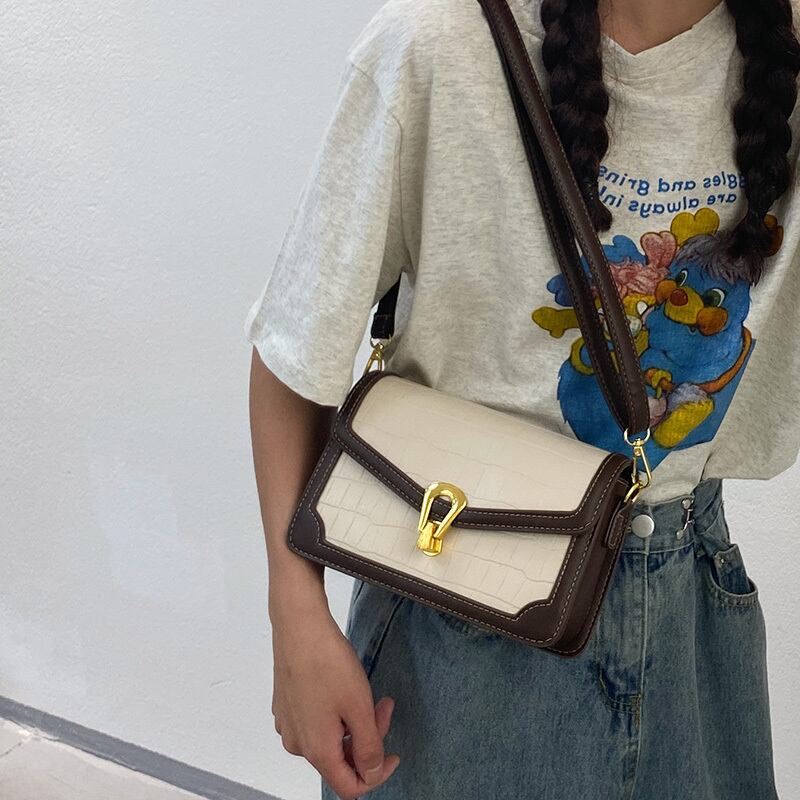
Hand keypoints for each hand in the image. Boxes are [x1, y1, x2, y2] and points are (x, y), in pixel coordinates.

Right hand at [271, 591, 399, 798]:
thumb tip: (371, 773)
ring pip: (330, 739)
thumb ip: (369, 747)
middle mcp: (298, 744)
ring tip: (367, 693)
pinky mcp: (286, 705)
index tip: (394, 753)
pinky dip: (337, 713)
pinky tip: (344, 687)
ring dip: (354, 723)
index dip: (376, 775)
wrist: (298, 625)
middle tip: (384, 707)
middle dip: (368, 738)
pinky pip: (316, 722)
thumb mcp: (359, 707)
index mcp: (316, 750)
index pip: (350, 787)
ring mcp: (289, 724)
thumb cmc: (327, 662)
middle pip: (341, 760)